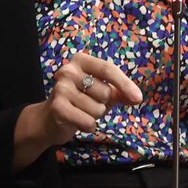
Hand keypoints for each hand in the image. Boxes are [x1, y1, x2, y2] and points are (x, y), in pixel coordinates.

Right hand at [13, 53, 141, 171]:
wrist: (49, 119)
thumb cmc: (79, 101)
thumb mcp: (100, 93)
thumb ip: (119, 92)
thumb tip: (136, 98)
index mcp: (81, 61)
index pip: (108, 69)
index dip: (125, 84)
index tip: (138, 98)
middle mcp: (68, 71)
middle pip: (105, 92)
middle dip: (103, 104)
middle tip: (88, 104)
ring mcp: (61, 88)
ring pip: (98, 109)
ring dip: (94, 116)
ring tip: (81, 112)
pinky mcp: (58, 107)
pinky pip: (88, 121)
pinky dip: (88, 126)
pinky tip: (78, 122)